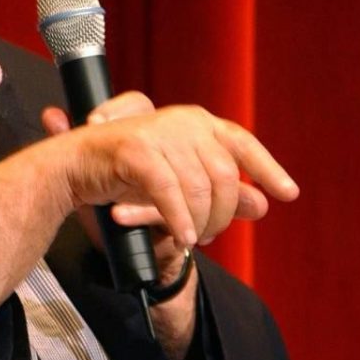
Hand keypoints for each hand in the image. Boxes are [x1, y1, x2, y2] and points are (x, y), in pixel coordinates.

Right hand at [40, 92, 297, 250]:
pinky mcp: (135, 150)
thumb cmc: (125, 176)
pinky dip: (178, 220)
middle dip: (223, 213)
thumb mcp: (179, 186)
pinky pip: (170, 192)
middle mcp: (182, 121)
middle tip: (211, 235)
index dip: (268, 168)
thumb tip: (263, 205)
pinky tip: (182, 237)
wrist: (70, 170)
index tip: (289, 194)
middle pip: (225, 175)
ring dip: (199, 222)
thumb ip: (220, 194)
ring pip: (199, 188)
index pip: (242, 144)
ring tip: (190, 238)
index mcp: (196, 122)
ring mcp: (158, 133)